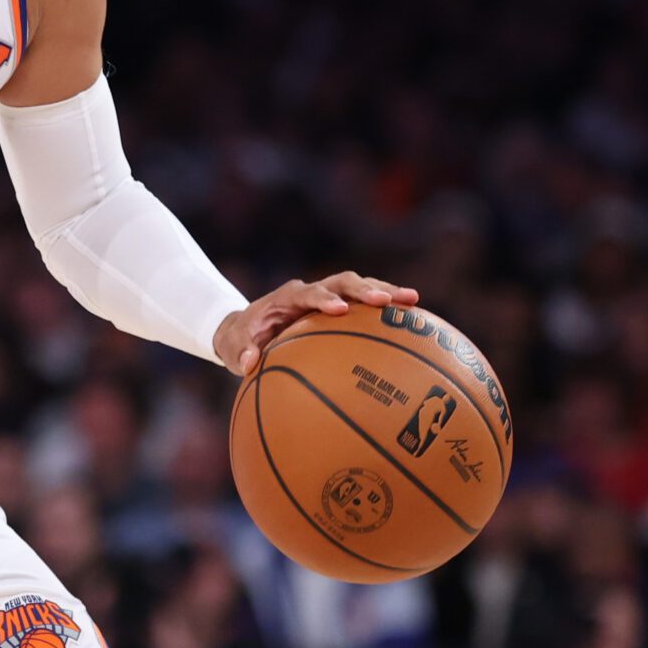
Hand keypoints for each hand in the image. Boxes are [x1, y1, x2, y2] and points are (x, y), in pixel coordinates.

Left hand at [213, 270, 419, 375]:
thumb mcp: (232, 348)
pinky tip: (414, 321)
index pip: (307, 293)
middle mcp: (310, 291)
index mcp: (286, 298)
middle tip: (387, 300)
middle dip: (363, 288)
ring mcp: (326, 296)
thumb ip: (239, 353)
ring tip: (414, 300)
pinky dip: (386, 309)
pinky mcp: (338, 306)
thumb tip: (248, 365)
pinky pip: (364, 305)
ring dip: (384, 291)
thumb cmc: (240, 339)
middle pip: (341, 282)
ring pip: (358, 288)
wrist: (246, 328)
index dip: (323, 299)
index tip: (339, 309)